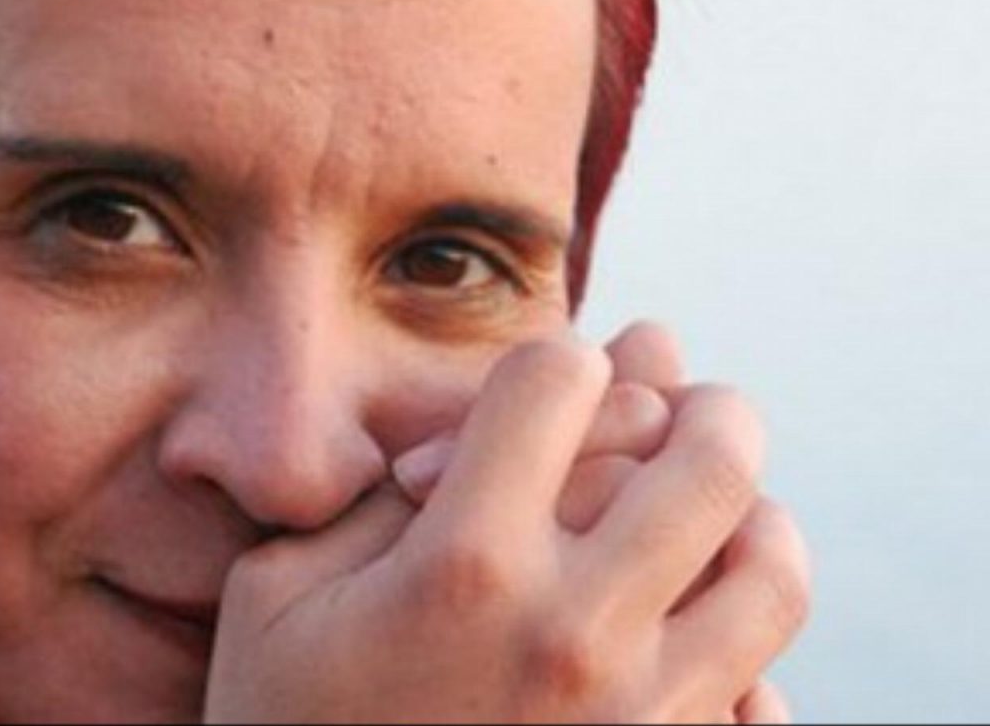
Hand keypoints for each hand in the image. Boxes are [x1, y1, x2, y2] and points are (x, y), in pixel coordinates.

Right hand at [205, 331, 810, 722]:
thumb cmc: (287, 725)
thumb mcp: (280, 595)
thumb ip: (373, 502)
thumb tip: (472, 432)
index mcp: (461, 564)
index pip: (561, 382)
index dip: (562, 361)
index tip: (548, 390)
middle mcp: (570, 629)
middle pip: (705, 457)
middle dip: (701, 406)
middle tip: (685, 402)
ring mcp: (638, 713)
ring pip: (770, 571)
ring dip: (754, 514)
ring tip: (718, 507)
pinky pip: (766, 690)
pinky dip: (752, 639)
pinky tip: (701, 619)